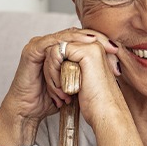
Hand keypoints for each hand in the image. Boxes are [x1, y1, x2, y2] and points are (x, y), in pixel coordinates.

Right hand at [0, 28, 116, 139]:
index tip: (118, 51)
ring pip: (65, 36)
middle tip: (113, 46)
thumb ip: (88, 74)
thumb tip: (112, 72)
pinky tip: (78, 47)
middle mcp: (50, 45)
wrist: (29, 111)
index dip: (101, 42)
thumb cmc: (50, 100)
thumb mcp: (76, 85)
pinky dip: (65, 45)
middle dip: (96, 39)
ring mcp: (40, 46)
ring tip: (97, 44)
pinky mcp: (32, 51)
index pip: (83, 39)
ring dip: (83, 40)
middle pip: (77, 34)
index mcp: (61, 51)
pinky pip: (51, 43)